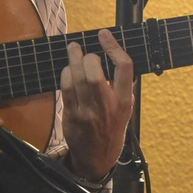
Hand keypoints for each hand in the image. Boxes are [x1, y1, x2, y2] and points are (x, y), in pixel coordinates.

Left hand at [59, 28, 134, 181]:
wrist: (98, 157)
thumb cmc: (112, 127)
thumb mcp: (126, 108)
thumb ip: (121, 85)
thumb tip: (110, 55)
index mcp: (124, 101)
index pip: (124, 67)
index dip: (113, 46)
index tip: (104, 35)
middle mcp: (107, 106)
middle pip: (95, 73)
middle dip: (88, 57)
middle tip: (86, 51)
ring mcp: (87, 112)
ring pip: (77, 79)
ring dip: (73, 60)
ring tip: (73, 49)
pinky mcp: (72, 116)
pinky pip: (66, 88)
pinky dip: (66, 74)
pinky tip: (68, 70)